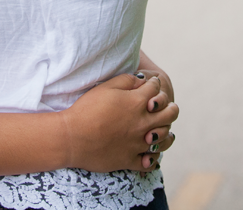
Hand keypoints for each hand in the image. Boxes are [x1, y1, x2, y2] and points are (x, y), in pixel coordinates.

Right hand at [60, 73, 178, 172]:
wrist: (71, 137)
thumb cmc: (86, 109)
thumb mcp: (106, 87)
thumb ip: (127, 80)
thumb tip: (142, 80)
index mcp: (137, 103)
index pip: (156, 89)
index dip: (155, 84)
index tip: (153, 84)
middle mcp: (143, 123)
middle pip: (170, 114)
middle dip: (170, 107)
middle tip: (168, 106)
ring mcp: (138, 143)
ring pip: (165, 138)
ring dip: (168, 131)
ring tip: (167, 129)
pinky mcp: (130, 160)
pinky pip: (150, 161)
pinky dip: (154, 157)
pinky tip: (152, 153)